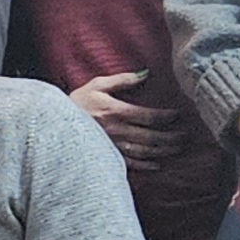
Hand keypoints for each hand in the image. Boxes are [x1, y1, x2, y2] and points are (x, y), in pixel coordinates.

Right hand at [71, 68, 187, 163]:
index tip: (177, 115)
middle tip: (185, 135)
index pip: (148, 116)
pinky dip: (146, 165)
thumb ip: (122, 80)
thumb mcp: (97, 85)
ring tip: (177, 148)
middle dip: (171, 137)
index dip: (165, 117)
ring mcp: (113, 146)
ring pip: (144, 151)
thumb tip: (145, 74)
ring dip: (163, 151)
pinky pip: (130, 164)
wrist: (54, 124)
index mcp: (116, 112)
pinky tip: (157, 164)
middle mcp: (117, 131)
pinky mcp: (107, 156)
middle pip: (151, 136)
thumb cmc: (76, 102)